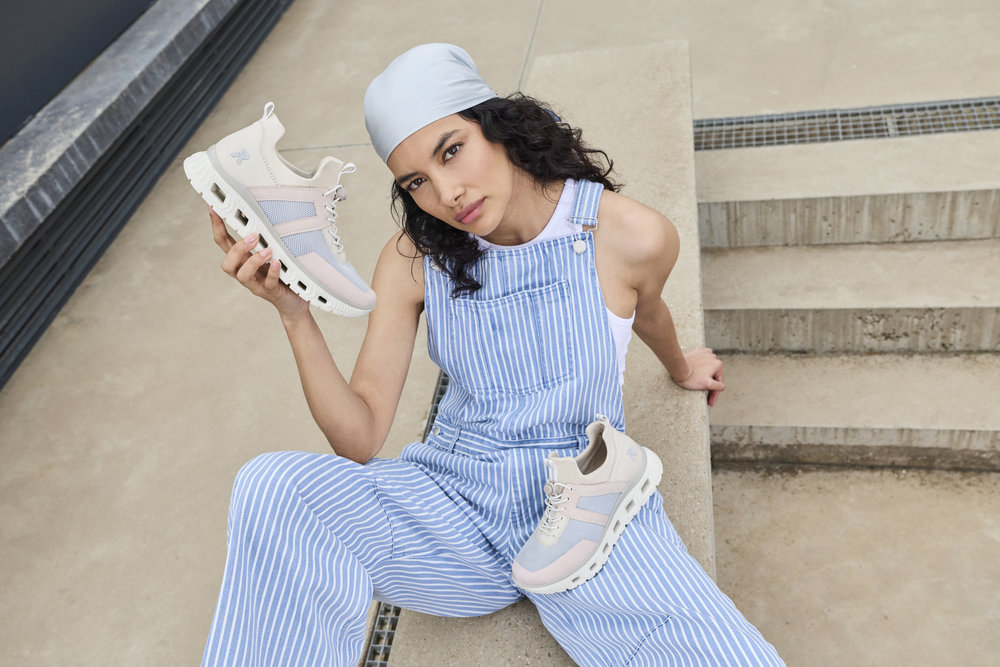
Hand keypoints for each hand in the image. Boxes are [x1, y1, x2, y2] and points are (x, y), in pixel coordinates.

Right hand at [210, 207, 309, 321]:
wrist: (294, 302)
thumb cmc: (282, 275)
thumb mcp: (272, 254)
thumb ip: (265, 239)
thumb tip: (265, 214)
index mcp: (243, 261)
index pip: (224, 244)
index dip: (217, 227)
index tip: (214, 209)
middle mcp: (246, 273)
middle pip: (227, 264)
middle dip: (236, 249)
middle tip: (252, 235)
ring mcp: (257, 284)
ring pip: (243, 276)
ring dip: (253, 261)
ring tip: (268, 250)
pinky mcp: (272, 293)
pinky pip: (268, 284)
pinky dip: (272, 273)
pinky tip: (277, 263)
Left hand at [672, 347, 724, 406]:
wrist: (678, 368)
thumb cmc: (691, 377)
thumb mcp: (707, 385)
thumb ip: (718, 386)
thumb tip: (722, 386)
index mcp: (718, 365)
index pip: (719, 383)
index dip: (714, 394)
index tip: (710, 402)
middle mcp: (713, 357)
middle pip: (713, 375)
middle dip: (710, 385)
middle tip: (705, 397)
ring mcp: (705, 353)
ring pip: (708, 368)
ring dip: (706, 375)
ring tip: (699, 383)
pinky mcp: (696, 351)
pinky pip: (702, 360)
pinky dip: (701, 366)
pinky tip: (697, 372)